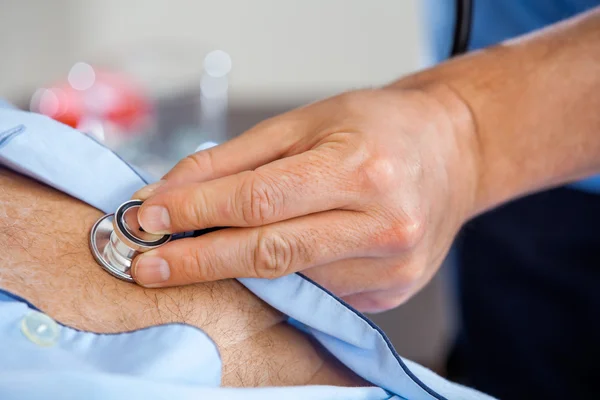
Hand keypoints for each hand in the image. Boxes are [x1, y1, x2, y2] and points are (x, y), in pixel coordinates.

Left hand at [131, 86, 477, 312]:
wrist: (451, 153)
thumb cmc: (378, 127)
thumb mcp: (305, 122)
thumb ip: (235, 159)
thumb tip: (171, 193)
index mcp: (362, 168)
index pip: (259, 200)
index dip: (197, 212)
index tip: (149, 220)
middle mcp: (383, 223)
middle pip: (270, 254)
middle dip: (200, 262)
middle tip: (149, 266)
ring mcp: (391, 267)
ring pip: (290, 280)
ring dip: (235, 272)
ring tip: (199, 257)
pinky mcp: (390, 292)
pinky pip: (318, 293)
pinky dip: (280, 280)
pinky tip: (264, 262)